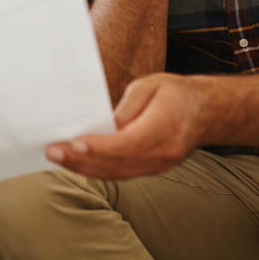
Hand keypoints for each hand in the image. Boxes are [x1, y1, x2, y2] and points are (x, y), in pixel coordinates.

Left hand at [45, 73, 204, 178]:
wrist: (206, 112)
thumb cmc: (175, 94)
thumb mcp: (151, 85)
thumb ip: (127, 107)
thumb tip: (104, 126)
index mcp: (165, 127)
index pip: (128, 143)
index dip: (99, 146)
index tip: (73, 142)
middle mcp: (162, 153)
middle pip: (117, 163)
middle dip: (81, 159)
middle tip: (52, 150)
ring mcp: (158, 166)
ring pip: (116, 173)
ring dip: (83, 167)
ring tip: (56, 156)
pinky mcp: (151, 169)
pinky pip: (120, 174)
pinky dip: (95, 169)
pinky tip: (75, 161)